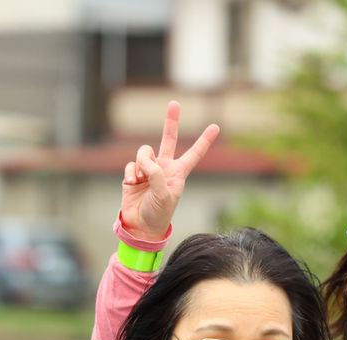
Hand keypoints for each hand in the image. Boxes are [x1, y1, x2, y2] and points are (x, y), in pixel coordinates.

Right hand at [120, 99, 219, 241]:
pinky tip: (132, 183)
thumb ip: (156, 175)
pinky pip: (131, 164)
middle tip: (174, 104)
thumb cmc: (158, 215)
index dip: (204, 141)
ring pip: (144, 151)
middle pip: (168, 139)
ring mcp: (148, 170)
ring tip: (141, 179)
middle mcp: (164, 168)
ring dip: (141, 163)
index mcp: (178, 174)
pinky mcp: (133, 175)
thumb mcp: (164, 196)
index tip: (216, 126)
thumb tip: (145, 160)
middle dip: (171, 122)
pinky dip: (130, 173)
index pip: (193, 154)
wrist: (141, 227)